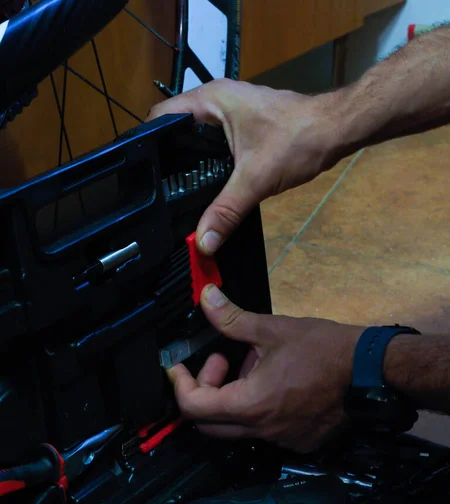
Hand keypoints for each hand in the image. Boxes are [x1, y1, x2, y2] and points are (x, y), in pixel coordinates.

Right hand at [148, 79, 342, 255]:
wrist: (337, 129)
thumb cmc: (297, 140)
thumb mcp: (256, 180)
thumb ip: (226, 211)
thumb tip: (202, 243)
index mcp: (209, 101)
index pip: (160, 116)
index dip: (147, 144)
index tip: (142, 177)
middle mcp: (215, 100)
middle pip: (174, 128)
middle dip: (166, 159)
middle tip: (156, 193)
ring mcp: (230, 111)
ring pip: (195, 136)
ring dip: (187, 161)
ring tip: (173, 194)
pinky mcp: (242, 124)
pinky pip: (213, 142)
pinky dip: (206, 161)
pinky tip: (204, 186)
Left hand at [167, 285, 362, 452]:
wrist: (372, 371)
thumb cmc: (323, 348)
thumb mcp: (273, 329)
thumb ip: (232, 318)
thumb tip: (205, 296)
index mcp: (250, 405)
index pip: (194, 407)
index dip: (179, 385)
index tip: (178, 367)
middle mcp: (262, 431)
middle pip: (209, 423)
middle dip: (205, 391)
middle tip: (219, 361)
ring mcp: (282, 441)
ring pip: (237, 428)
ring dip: (232, 398)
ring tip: (252, 365)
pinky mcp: (300, 443)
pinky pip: (264, 432)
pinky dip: (256, 410)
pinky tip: (274, 384)